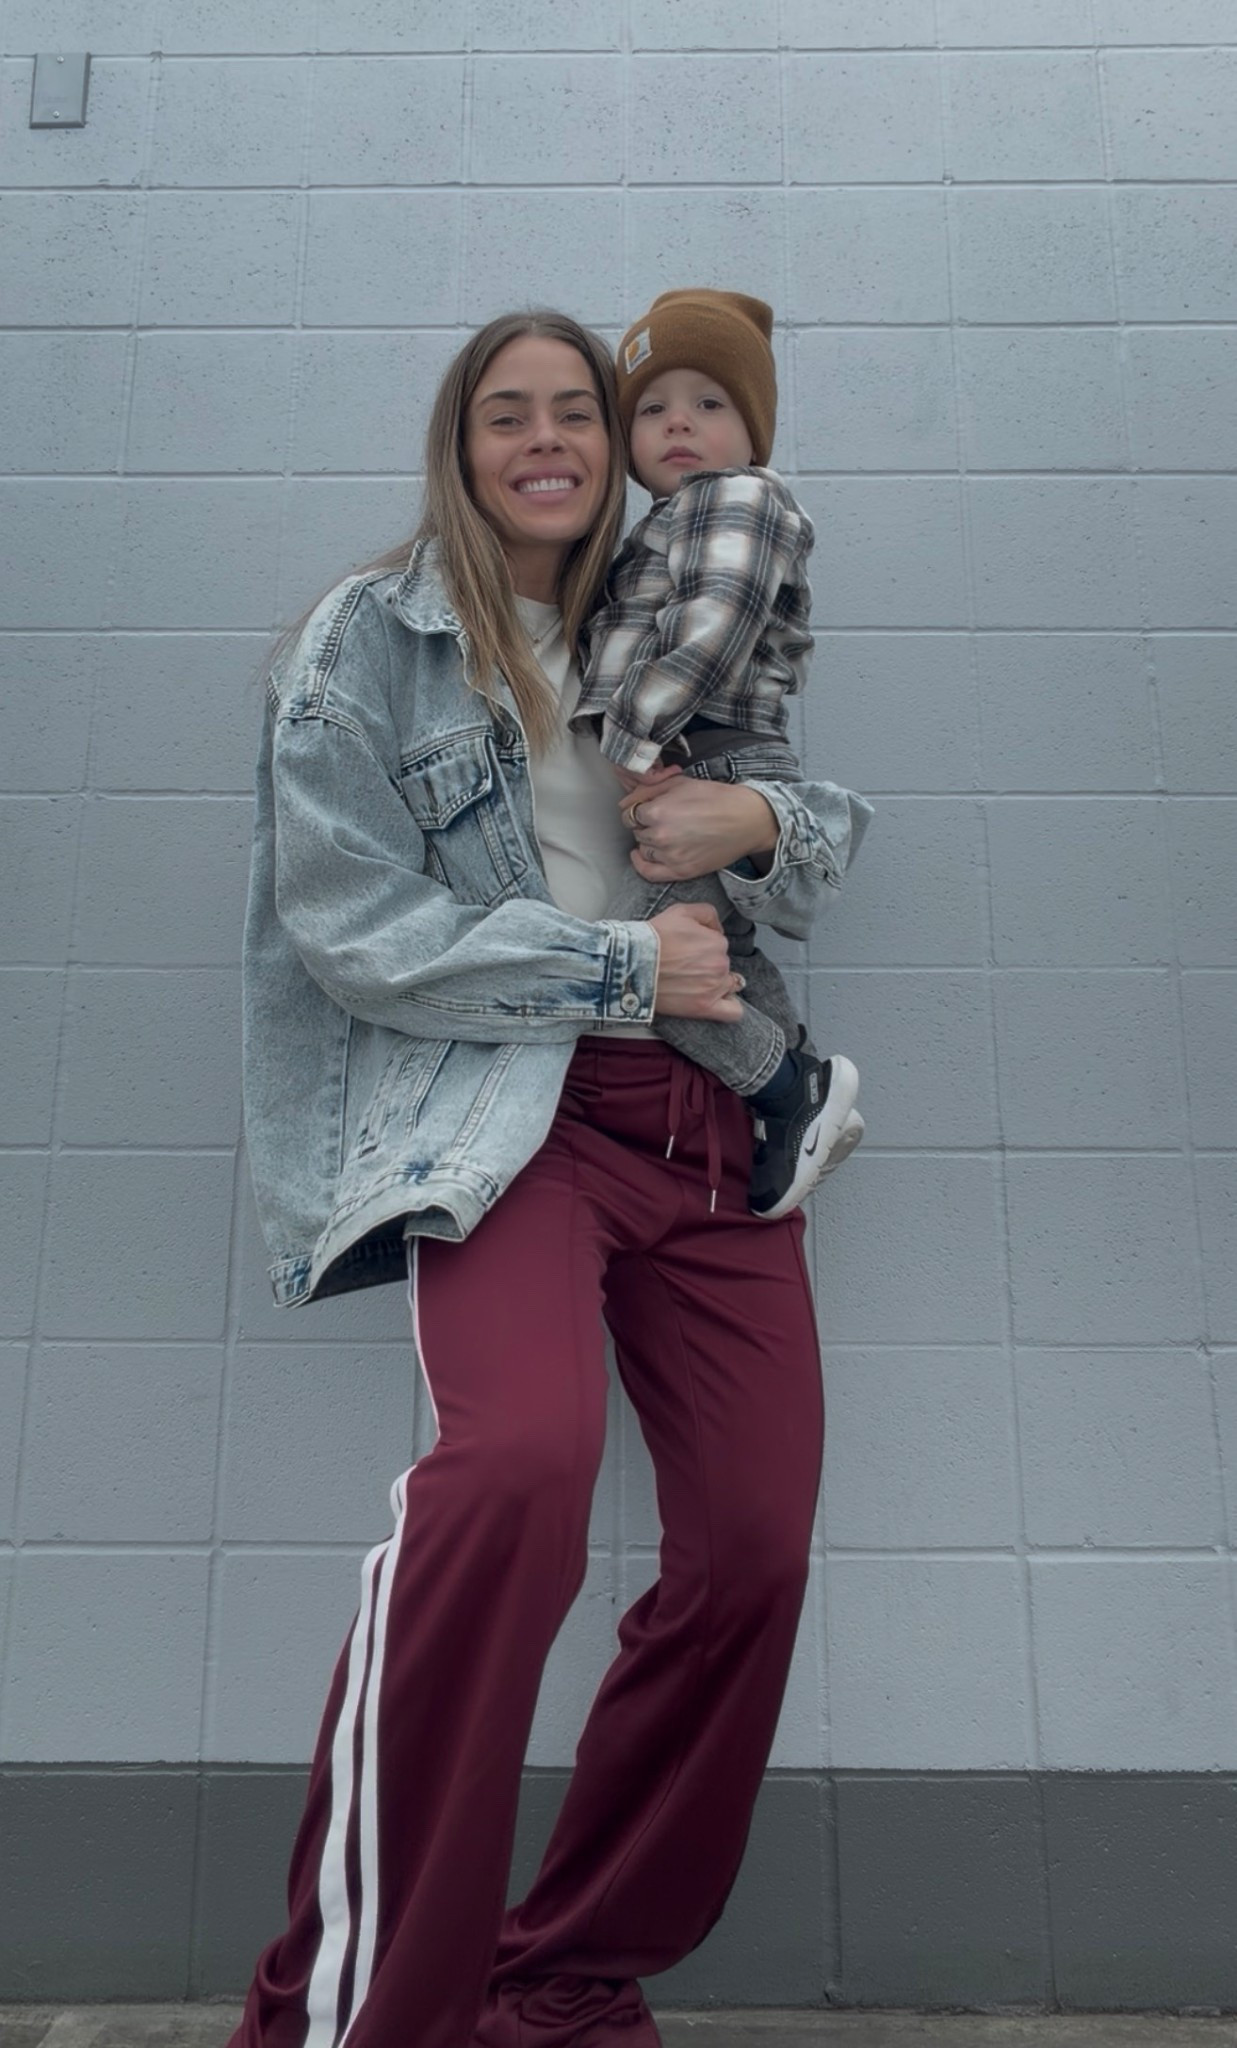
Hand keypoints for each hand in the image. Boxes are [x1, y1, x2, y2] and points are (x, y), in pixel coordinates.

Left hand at [620, 770, 778, 881]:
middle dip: (645, 824)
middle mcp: (660, 836)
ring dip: (649, 841)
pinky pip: (649, 872)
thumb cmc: (716, 798)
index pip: (629, 814)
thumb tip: (624, 802)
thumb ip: (647, 791)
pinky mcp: (681, 871)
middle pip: (636, 832)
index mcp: (658, 812)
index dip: (637, 810)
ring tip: (666, 832)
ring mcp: (670, 856)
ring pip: (644, 849)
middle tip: (663, 818)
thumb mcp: (680, 783)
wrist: (747, 820)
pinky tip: (640, 855)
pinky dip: (641, 864)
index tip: (646, 809)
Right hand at [648, 903, 743, 1019]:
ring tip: (693, 983)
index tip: (688, 950)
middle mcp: (719, 965)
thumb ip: (707, 913)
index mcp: (717, 942)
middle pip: (723, 965)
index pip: (719, 945)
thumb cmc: (652, 938)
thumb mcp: (680, 911)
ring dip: (715, 984)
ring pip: (728, 986)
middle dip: (708, 965)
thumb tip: (718, 927)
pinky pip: (733, 1012)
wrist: (631, 963)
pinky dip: (730, 1007)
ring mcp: (713, 988)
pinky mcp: (704, 1007)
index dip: (703, 946)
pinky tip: (717, 1001)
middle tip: (685, 966)